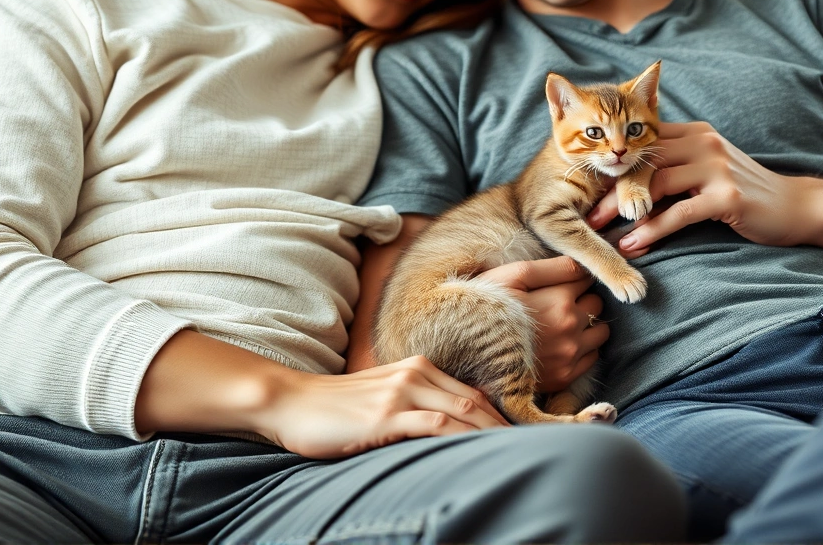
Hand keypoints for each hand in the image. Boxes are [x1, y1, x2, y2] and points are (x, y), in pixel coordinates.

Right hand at [256, 357, 508, 458]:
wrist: (289, 402)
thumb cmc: (334, 408)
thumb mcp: (382, 398)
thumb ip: (415, 405)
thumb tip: (448, 428)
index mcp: (418, 367)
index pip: (473, 392)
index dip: (501, 416)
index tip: (522, 438)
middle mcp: (415, 373)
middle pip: (477, 401)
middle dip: (507, 427)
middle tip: (533, 449)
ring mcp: (401, 393)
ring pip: (463, 411)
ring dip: (493, 434)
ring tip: (515, 455)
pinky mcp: (386, 415)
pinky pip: (435, 425)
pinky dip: (461, 438)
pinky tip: (477, 453)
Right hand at [474, 255, 607, 391]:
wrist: (467, 353)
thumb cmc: (487, 308)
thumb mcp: (513, 276)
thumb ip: (552, 267)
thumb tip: (583, 265)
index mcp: (560, 299)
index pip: (587, 279)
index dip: (573, 279)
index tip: (557, 284)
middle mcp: (571, 327)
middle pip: (597, 304)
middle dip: (582, 301)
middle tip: (557, 304)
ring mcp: (570, 354)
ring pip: (601, 332)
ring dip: (588, 326)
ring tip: (561, 326)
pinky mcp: (566, 377)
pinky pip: (592, 357)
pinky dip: (583, 350)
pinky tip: (560, 346)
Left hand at [589, 121, 822, 256]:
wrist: (795, 206)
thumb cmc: (745, 192)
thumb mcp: (709, 167)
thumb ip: (677, 163)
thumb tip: (630, 176)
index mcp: (695, 132)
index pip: (644, 143)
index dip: (614, 166)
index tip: (587, 188)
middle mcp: (704, 143)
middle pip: (643, 161)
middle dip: (610, 188)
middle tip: (585, 213)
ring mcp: (717, 168)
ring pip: (656, 185)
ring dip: (623, 211)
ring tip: (600, 232)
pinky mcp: (727, 197)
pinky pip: (678, 214)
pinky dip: (650, 231)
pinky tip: (632, 246)